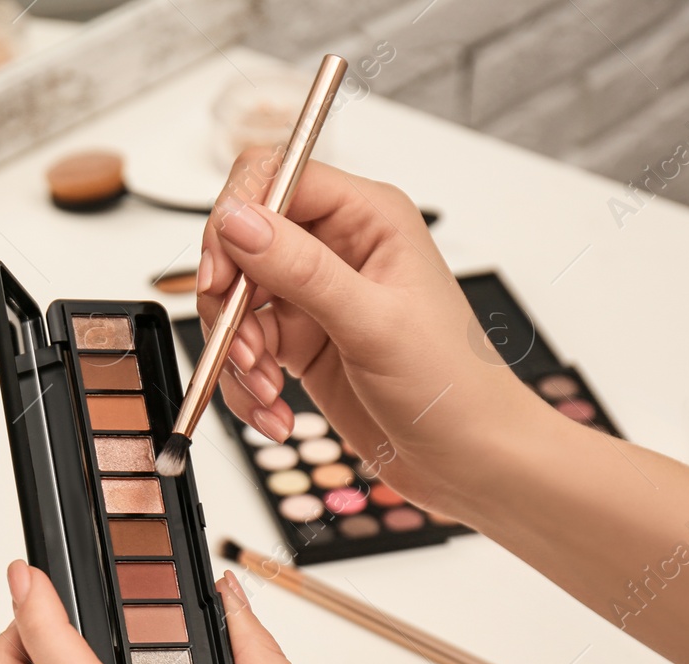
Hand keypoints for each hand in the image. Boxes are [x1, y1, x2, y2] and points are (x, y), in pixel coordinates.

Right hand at [197, 150, 540, 519]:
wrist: (469, 460)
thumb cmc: (453, 388)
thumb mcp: (374, 323)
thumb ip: (300, 269)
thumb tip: (238, 221)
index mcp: (367, 217)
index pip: (274, 178)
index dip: (234, 221)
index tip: (220, 278)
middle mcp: (336, 248)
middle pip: (239, 244)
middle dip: (229, 305)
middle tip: (244, 350)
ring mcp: (313, 296)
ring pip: (233, 303)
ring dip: (236, 354)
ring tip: (267, 393)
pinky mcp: (298, 340)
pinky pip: (241, 350)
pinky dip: (244, 386)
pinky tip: (274, 411)